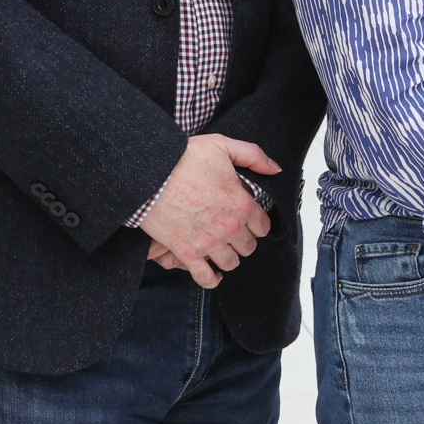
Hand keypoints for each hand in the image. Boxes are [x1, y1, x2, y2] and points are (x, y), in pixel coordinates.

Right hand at [138, 134, 278, 288]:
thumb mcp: (224, 145)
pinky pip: (206, 277)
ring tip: (221, 248)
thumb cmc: (183, 158)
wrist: (149, 174)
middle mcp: (230, 226)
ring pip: (231, 263)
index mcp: (242, 203)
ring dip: (228, 257)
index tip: (248, 220)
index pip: (263, 226)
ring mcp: (209, 243)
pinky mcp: (187, 253)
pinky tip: (212, 272)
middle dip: (243, 240)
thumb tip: (275, 169)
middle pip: (248, 246)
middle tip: (232, 233)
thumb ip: (254, 156)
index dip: (257, 223)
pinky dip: (211, 278)